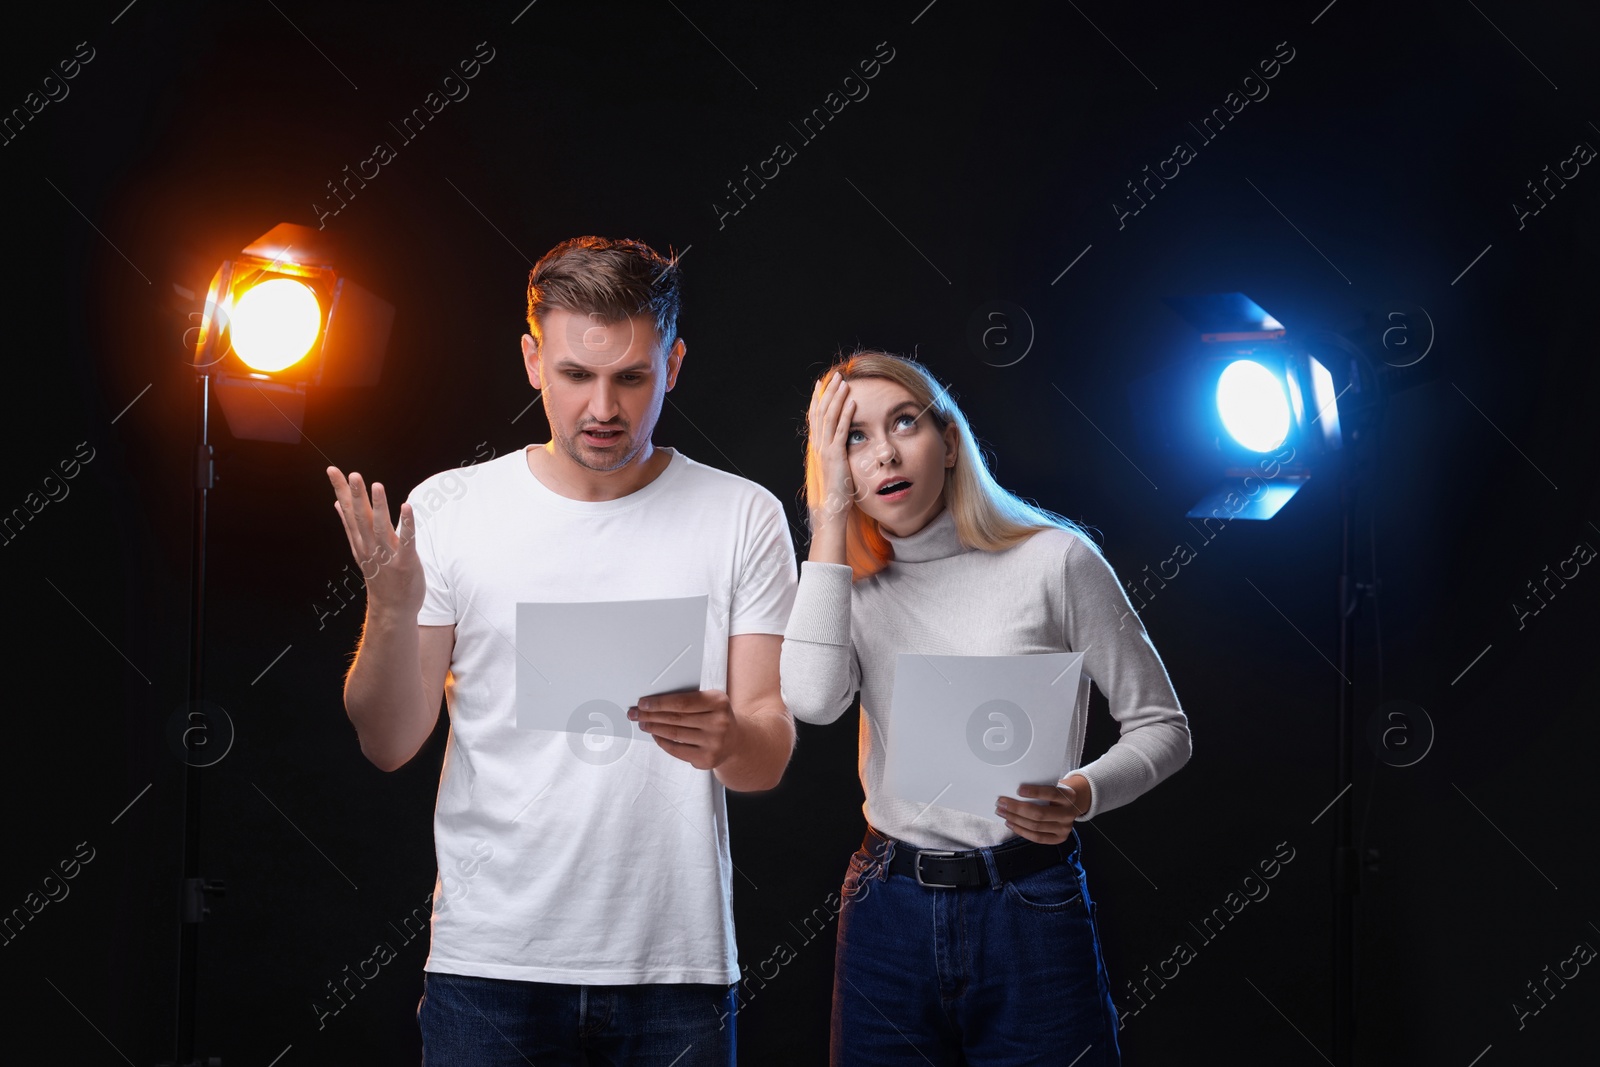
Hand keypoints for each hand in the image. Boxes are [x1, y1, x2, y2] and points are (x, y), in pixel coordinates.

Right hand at [326, 467, 425, 618]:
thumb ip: (351, 525)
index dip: (340, 490)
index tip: (332, 470)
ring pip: (380, 527)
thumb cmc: (380, 576)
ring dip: (378, 506)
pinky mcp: (405, 562)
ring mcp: (387, 555)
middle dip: (356, 496)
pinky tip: (406, 507)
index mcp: (360, 541)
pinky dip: (406, 524)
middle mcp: (370, 547)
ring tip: (376, 486)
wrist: (392, 609)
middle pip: (361, 518)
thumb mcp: (361, 550)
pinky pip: (406, 541)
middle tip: (352, 474)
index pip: (348, 511)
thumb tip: (338, 503)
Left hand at [628, 689, 741, 770]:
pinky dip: (662, 742)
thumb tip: (653, 702)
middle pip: (675, 718)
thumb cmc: (716, 716)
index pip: (682, 702)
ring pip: (674, 734)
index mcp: (719, 702)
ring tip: (643, 724)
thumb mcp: (711, 701)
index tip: (643, 703)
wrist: (736, 741)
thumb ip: (689, 699)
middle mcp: (719, 723)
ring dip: (654, 728)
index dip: (659, 703)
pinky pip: (677, 749)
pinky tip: (655, 735)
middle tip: (635, 714)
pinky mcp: (707, 759)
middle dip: (651, 715)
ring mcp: (714, 743)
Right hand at [807, 372, 857, 525]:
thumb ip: (833, 451)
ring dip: (837, 397)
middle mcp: (818, 444)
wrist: (831, 507)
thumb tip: (836, 442)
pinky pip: (841, 431)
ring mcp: (825, 449)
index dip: (818, 398)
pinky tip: (852, 402)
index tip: (822, 384)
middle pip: (821, 411)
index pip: (815, 416)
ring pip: (829, 417)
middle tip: (835, 375)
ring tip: (844, 382)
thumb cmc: (836, 489)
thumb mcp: (834, 465)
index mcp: (817, 445)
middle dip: (828, 391)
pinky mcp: (835, 456)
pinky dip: (846, 415)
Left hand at [997, 775, 1090, 844]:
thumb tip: (1012, 792)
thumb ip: (1039, 788)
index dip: (1035, 792)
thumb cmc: (1054, 794)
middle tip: (1001, 803)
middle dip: (1016, 808)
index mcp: (1069, 796)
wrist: (1070, 806)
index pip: (1052, 793)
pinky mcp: (1059, 838)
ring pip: (1035, 826)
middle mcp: (1069, 814)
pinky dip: (1021, 830)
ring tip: (1002, 812)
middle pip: (1039, 814)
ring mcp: (1065, 828)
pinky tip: (1010, 823)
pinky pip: (1037, 837)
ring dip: (1015, 819)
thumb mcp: (1052, 786)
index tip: (1018, 790)